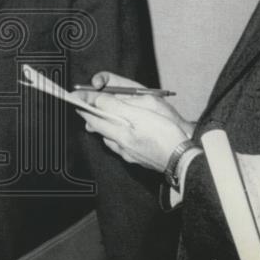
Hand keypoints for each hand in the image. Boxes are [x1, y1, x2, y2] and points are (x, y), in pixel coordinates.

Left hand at [74, 71, 193, 172]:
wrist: (185, 160)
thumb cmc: (165, 135)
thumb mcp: (139, 114)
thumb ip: (115, 106)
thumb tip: (95, 100)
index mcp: (119, 134)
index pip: (94, 118)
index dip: (84, 107)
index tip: (75, 99)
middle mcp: (121, 147)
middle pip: (101, 129)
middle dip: (92, 116)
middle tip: (85, 106)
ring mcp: (131, 155)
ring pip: (111, 139)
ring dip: (105, 127)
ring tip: (103, 117)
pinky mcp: (140, 159)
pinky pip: (123, 147)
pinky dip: (118, 137)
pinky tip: (125, 133)